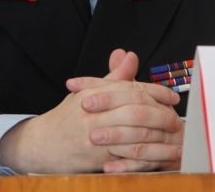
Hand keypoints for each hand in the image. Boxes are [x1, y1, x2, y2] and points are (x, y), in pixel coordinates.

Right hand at [0, 49, 181, 173]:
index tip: (173, 97)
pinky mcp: (95, 157)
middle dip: (161, 115)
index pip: (132, 89)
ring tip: (176, 142)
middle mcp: (94, 112)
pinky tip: (160, 159)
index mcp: (94, 92)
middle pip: (136, 110)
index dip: (156, 92)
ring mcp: (95, 135)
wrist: (38, 145)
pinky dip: (145, 158)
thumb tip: (129, 55)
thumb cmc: (67, 118)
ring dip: (159, 140)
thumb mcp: (88, 92)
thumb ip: (113, 77)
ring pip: (134, 134)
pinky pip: (126, 156)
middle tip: (177, 121)